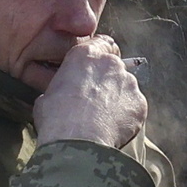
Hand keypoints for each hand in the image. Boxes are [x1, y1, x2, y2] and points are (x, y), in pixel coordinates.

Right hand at [33, 35, 147, 150]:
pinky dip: (127, 116)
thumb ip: (61, 88)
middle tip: (94, 101)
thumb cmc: (56, 119)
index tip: (95, 69)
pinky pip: (135, 107)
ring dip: (118, 99)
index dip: (100, 57)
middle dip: (107, 81)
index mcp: (85, 55)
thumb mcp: (46, 96)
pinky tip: (113, 128)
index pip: (101, 43)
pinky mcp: (140, 103)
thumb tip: (61, 97)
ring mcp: (129, 83)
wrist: (77, 142)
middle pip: (114, 67)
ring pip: (126, 88)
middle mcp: (111, 64)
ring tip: (102, 119)